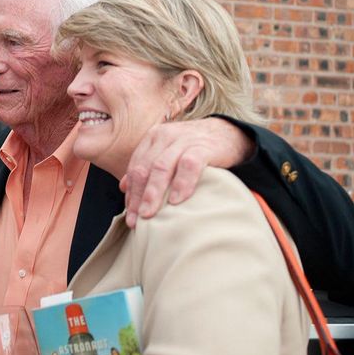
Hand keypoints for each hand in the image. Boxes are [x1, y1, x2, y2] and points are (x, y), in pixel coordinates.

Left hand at [121, 117, 253, 227]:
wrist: (230, 133)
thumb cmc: (195, 149)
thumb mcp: (168, 153)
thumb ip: (147, 168)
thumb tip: (123, 187)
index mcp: (152, 139)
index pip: (135, 168)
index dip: (131, 194)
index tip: (130, 216)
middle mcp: (164, 137)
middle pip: (144, 169)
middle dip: (138, 197)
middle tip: (135, 220)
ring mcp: (183, 140)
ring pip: (161, 167)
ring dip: (153, 193)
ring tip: (149, 214)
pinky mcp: (203, 147)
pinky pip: (189, 165)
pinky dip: (181, 183)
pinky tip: (176, 201)